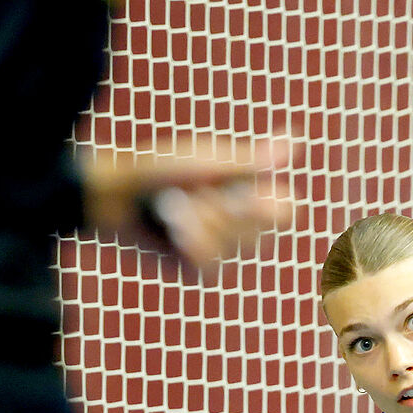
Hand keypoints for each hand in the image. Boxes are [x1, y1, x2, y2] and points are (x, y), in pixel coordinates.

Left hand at [79, 139, 292, 283]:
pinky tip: (168, 228)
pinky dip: (185, 239)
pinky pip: (207, 261)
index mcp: (247, 198)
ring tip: (173, 206)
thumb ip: (254, 161)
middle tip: (194, 191)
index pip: (286, 211)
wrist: (117, 190)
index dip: (270, 206)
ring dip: (199, 220)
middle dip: (224, 207)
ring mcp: (218, 251)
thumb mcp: (211, 161)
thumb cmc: (161, 168)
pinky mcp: (193, 270)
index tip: (248, 192)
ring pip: (230, 245)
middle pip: (259, 230)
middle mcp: (237, 228)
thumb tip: (296, 142)